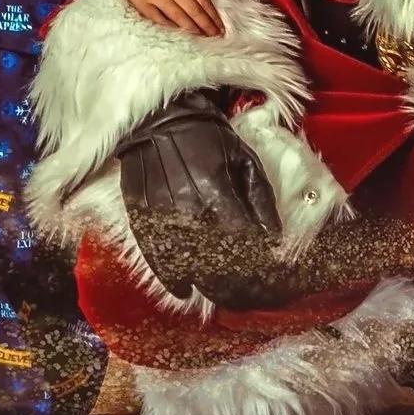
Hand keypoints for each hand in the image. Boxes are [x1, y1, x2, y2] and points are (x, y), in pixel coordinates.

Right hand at [117, 89, 281, 300]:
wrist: (163, 119)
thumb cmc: (210, 137)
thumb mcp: (244, 157)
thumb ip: (260, 197)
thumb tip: (274, 236)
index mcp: (215, 186)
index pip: (238, 238)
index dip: (252, 263)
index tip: (264, 280)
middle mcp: (185, 203)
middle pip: (210, 257)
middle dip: (230, 281)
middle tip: (244, 295)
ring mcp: (159, 211)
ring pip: (183, 260)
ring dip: (202, 282)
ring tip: (218, 294)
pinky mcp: (140, 214)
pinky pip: (153, 252)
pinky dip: (168, 274)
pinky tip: (182, 288)